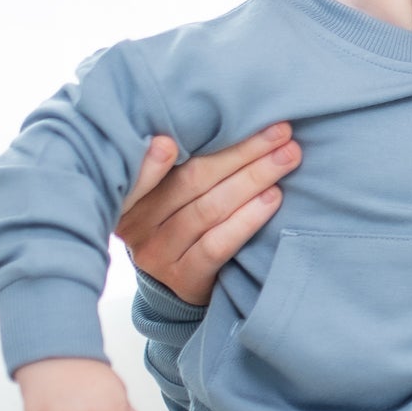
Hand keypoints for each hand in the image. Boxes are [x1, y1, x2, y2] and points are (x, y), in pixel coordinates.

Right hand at [114, 122, 299, 304]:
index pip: (143, 169)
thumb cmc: (173, 227)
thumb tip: (229, 120)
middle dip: (241, 152)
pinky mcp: (186, 278)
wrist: (172, 290)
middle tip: (279, 131)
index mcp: (125, 195)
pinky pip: (218, 244)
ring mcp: (160, 253)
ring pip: (209, 209)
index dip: (154, 158)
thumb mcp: (162, 196)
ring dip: (253, 179)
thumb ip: (178, 165)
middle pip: (192, 181)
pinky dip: (248, 218)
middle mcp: (136, 224)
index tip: (170, 139)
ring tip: (286, 158)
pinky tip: (273, 198)